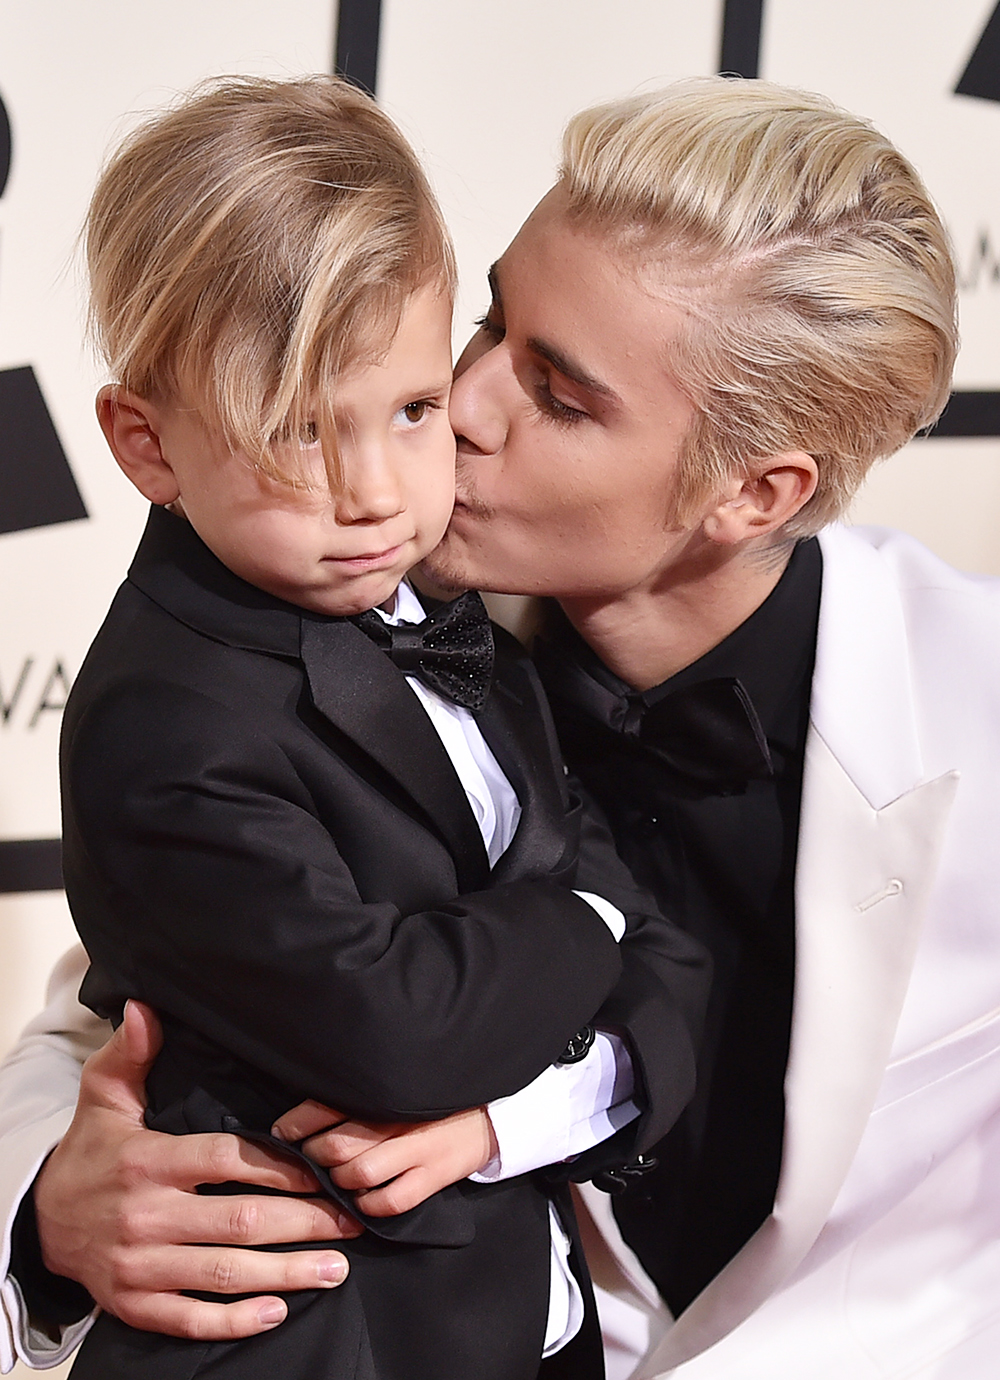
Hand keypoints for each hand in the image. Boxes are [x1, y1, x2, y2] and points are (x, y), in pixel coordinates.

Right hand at [33, 1001, 359, 1340]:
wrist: (40, 1222)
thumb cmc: (89, 1152)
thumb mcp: (103, 1097)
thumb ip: (130, 1054)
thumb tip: (146, 1008)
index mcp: (147, 1163)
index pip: (224, 1161)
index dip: (278, 1165)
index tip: (322, 1169)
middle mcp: (146, 1217)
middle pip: (238, 1221)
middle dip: (302, 1222)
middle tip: (351, 1220)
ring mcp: (140, 1267)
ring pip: (224, 1274)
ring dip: (285, 1273)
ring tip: (335, 1268)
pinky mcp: (134, 1306)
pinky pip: (190, 1319)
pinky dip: (235, 1321)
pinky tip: (277, 1311)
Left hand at [273, 1100, 498, 1216]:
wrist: (488, 1116)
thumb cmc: (433, 1104)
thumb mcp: (399, 1091)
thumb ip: (361, 1099)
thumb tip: (306, 1114)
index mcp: (387, 1093)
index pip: (329, 1104)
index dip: (298, 1122)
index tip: (281, 1131)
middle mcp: (399, 1120)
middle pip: (338, 1143)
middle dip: (314, 1155)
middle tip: (308, 1158)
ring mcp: (418, 1150)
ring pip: (359, 1173)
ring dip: (339, 1181)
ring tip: (335, 1179)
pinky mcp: (433, 1176)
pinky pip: (390, 1201)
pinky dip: (368, 1205)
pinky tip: (362, 1200)